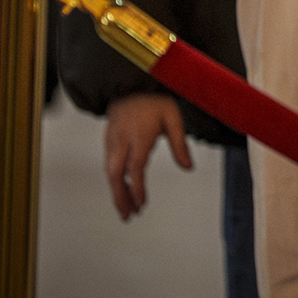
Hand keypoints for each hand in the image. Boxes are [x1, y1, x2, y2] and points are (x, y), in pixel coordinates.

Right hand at [104, 92, 191, 219]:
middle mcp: (122, 139)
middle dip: (120, 198)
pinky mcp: (108, 140)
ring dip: (117, 192)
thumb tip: (188, 168)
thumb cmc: (155, 99)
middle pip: (116, 174)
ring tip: (127, 210)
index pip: (135, 167)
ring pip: (109, 172)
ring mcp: (112, 140)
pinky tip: (122, 190)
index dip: (137, 188)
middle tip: (128, 216)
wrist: (132, 81)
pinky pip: (109, 165)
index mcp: (139, 134)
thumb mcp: (174, 117)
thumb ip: (180, 144)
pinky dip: (114, 181)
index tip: (142, 204)